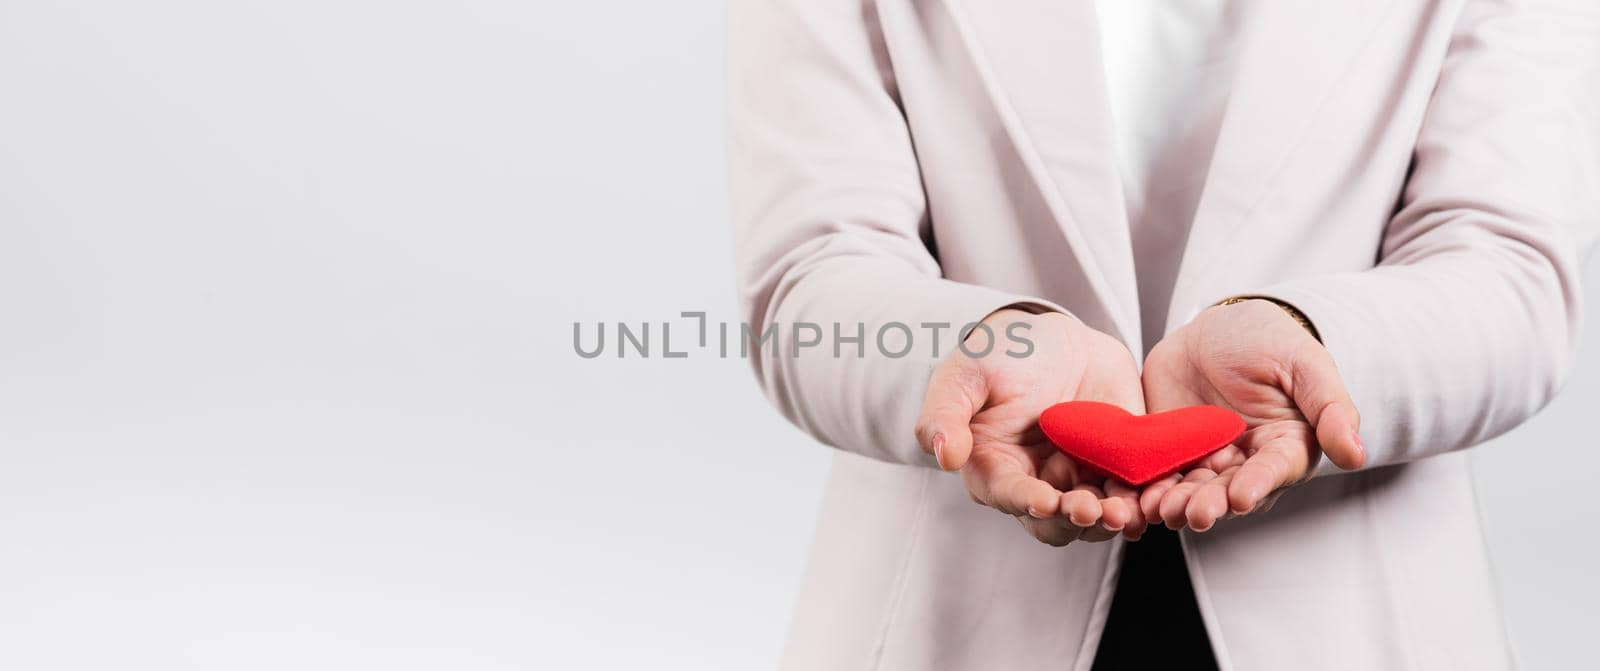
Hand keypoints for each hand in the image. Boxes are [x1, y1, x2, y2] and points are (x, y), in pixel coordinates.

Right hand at [915, 309, 1147, 545]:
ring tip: (1128, 510)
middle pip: (1056, 522)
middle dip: (1074, 520)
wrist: (1050, 336)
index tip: (1045, 501)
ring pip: (1097, 516)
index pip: (1009, 495)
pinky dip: (1145, 500)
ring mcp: (1079, 478)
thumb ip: (944, 414)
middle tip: (1092, 509)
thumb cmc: (997, 355)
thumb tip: (942, 456)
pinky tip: (1155, 496)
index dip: (1027, 501)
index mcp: (995, 469)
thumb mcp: (964, 375)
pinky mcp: (1117, 466)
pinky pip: (1134, 492)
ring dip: (1112, 519)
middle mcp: (1037, 484)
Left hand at [1139, 299, 1364, 531]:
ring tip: (1162, 510)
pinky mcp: (1169, 452)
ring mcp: (1206, 460)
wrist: (1216, 327)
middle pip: (1229, 491)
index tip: (1242, 497)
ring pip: (1192, 490)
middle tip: (1196, 514)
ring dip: (1178, 503)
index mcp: (1284, 446)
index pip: (1273, 471)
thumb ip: (1330, 408)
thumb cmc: (1268, 341)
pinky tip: (1137, 501)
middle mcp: (1246, 462)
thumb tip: (1356, 453)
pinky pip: (1158, 476)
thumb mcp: (1304, 364)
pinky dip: (1148, 490)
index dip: (1258, 484)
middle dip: (1212, 503)